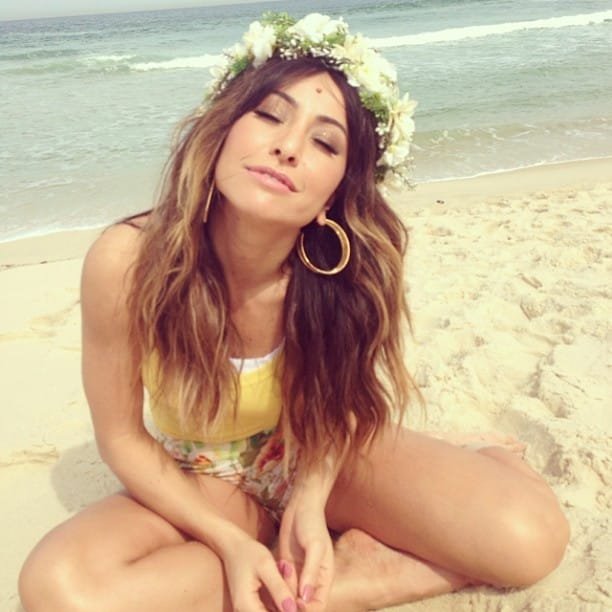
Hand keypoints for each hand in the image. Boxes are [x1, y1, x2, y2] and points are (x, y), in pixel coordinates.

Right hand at [220, 531, 296, 611]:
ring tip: (287, 577)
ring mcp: (247, 610)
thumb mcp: (266, 567)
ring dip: (283, 603)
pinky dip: (279, 600)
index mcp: (246, 605)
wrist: (233, 546)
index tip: (300, 601)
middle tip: (290, 580)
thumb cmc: (249, 553)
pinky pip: (268, 608)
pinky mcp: (252, 606)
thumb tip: (292, 610)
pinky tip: (283, 583)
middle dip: (287, 606)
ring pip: (272, 611)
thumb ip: (279, 589)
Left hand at [277, 495, 333, 610]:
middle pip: (303, 605)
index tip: (294, 606)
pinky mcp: (286, 566)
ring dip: (282, 597)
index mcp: (324, 577)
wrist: (300, 506)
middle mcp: (311, 579)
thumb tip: (305, 599)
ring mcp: (298, 573)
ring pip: (290, 596)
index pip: (318, 605)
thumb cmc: (312, 524)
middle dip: (291, 607)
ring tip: (275, 586)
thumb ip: (310, 573)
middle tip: (279, 600)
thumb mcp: (314, 547)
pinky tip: (272, 580)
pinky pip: (281, 583)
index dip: (307, 610)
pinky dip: (276, 586)